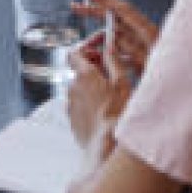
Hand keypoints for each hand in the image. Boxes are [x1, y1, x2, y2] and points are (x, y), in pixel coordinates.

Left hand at [67, 33, 132, 151]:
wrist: (106, 146)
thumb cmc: (118, 114)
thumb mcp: (121, 83)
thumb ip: (113, 62)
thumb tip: (109, 48)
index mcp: (85, 75)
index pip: (75, 52)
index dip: (87, 46)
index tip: (100, 47)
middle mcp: (72, 86)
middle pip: (79, 69)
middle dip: (93, 66)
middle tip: (110, 71)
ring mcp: (70, 103)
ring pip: (80, 87)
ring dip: (91, 85)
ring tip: (110, 94)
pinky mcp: (71, 118)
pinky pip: (79, 103)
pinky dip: (88, 101)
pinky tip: (103, 109)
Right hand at [73, 0, 158, 74]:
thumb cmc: (177, 77)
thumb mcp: (153, 67)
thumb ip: (132, 53)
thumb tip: (112, 41)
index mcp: (150, 33)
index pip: (124, 10)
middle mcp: (146, 36)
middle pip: (117, 19)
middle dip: (96, 12)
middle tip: (75, 7)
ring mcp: (145, 47)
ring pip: (116, 38)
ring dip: (100, 42)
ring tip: (85, 51)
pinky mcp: (144, 59)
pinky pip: (122, 52)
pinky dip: (109, 54)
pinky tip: (99, 62)